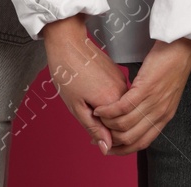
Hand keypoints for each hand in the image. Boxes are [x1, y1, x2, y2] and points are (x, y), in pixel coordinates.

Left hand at [40, 16, 127, 154]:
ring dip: (106, 112)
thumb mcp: (76, 106)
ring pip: (119, 108)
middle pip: (120, 120)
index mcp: (112, 100)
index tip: (90, 130)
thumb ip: (94, 128)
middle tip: (84, 112)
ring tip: (86, 100)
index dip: (102, 135)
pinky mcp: (119, 74)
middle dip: (104, 124)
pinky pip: (117, 96)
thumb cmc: (67, 73)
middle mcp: (123, 90)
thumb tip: (106, 147)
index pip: (116, 131)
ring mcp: (122, 81)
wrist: (68, 44)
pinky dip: (107, 100)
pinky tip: (91, 92)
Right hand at [93, 36, 190, 153]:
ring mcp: (153, 103)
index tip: (108, 147)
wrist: (182, 48)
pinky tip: (101, 108)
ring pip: (124, 125)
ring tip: (97, 116)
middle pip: (129, 138)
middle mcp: (159, 114)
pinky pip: (123, 107)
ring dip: (106, 124)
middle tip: (96, 133)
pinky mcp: (146, 89)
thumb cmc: (171, 66)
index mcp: (163, 118)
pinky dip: (108, 111)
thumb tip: (135, 117)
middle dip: (110, 140)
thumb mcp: (164, 95)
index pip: (141, 144)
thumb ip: (151, 109)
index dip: (122, 150)